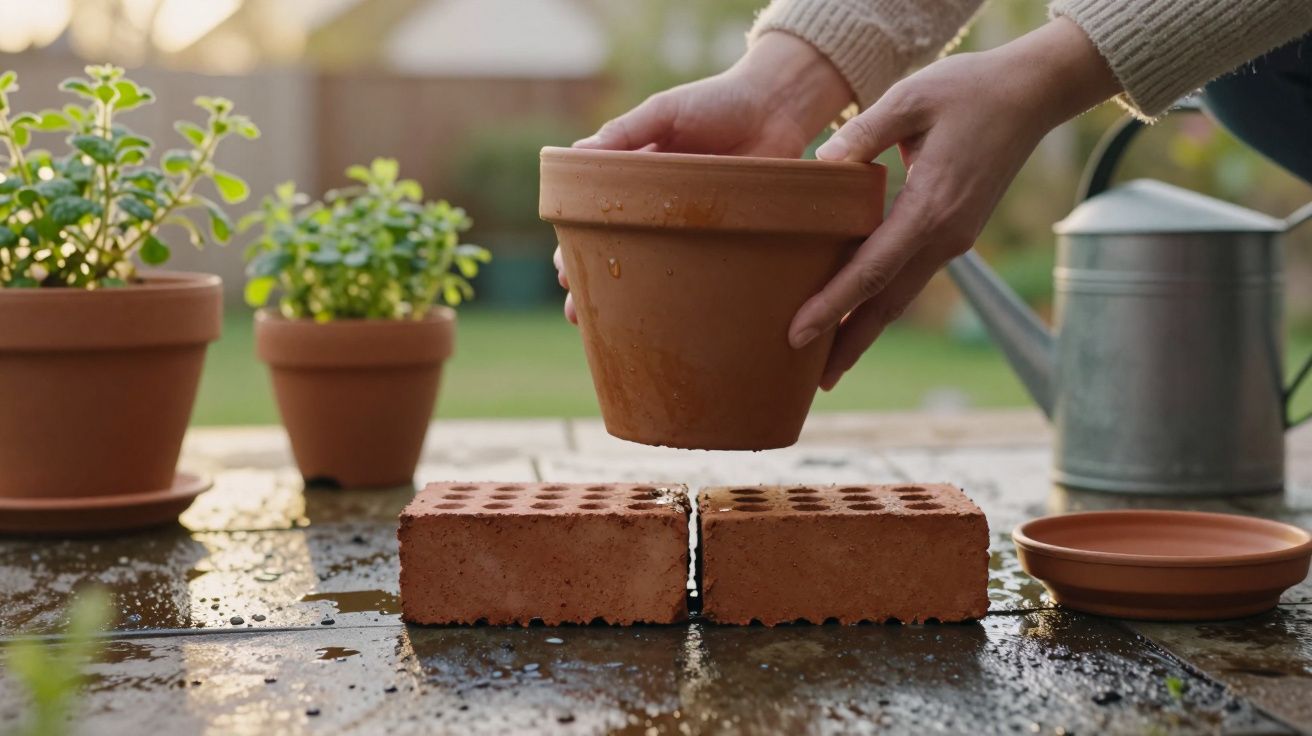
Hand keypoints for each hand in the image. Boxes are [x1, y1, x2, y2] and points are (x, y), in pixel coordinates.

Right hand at [555, 32, 852, 322]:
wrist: (779, 107)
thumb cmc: (719, 101)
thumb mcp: (665, 111)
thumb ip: (624, 132)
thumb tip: (575, 154)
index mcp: (635, 177)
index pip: (594, 218)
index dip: (576, 246)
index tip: (564, 271)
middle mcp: (659, 207)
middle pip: (617, 251)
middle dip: (594, 283)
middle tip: (579, 311)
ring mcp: (692, 226)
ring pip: (653, 268)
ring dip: (629, 300)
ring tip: (608, 326)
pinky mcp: (726, 236)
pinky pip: (699, 269)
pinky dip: (680, 294)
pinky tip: (666, 318)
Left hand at [791, 18, 1120, 388]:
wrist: (1032, 94)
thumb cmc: (969, 89)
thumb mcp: (910, 97)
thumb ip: (862, 132)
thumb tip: (819, 166)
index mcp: (931, 208)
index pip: (872, 270)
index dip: (832, 306)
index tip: (797, 336)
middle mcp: (945, 236)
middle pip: (888, 303)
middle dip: (850, 344)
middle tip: (814, 383)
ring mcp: (953, 239)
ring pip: (901, 296)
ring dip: (866, 330)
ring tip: (829, 364)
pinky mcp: (954, 233)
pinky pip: (910, 276)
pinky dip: (881, 301)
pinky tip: (856, 312)